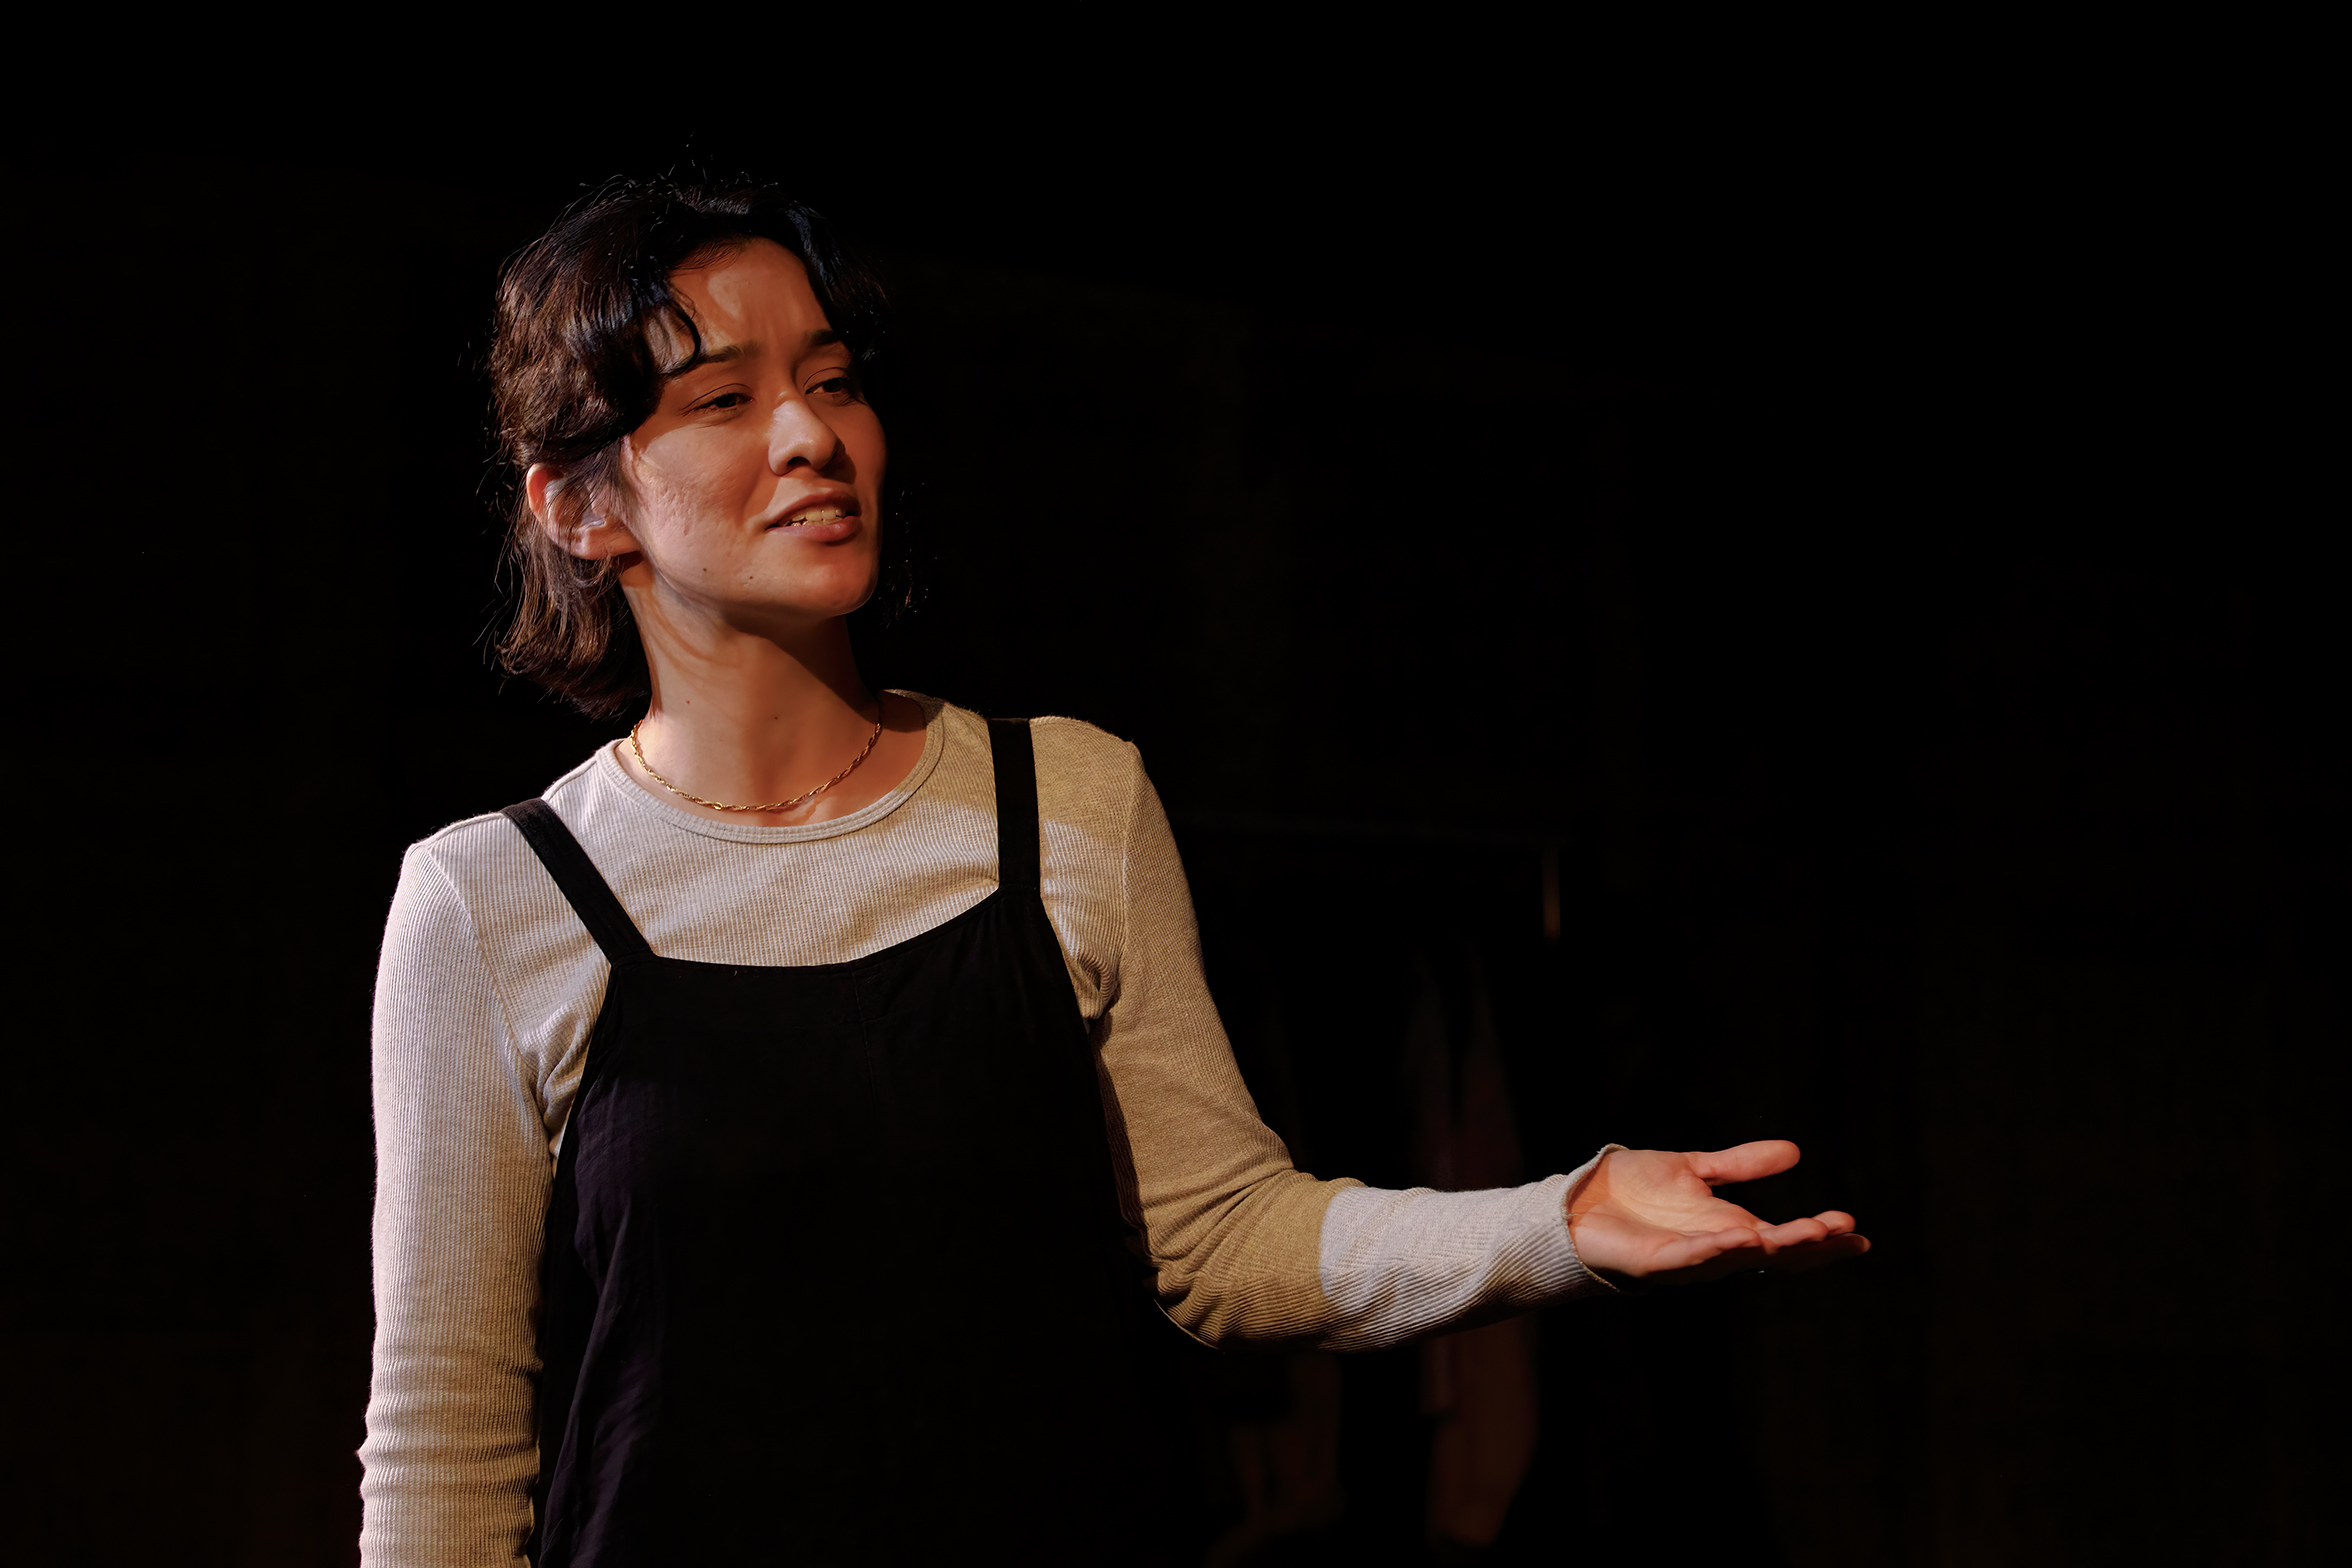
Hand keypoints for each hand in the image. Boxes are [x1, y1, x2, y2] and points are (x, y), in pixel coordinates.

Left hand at [1566, 1141, 1868, 1286]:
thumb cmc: (1633, 1192)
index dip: (1821, 1239)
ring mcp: (1687, 1259)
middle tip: (1843, 1232)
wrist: (1579, 1202)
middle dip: (1809, 1244)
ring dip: (1773, 1247)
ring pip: (1738, 1258)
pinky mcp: (1654, 1262)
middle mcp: (1714, 1249)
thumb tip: (1794, 1151)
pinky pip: (1690, 1258)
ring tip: (1807, 1234)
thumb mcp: (1696, 1170)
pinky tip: (1741, 1239)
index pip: (1785, 1239)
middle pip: (1773, 1254)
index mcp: (1729, 1229)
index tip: (1857, 1233)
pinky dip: (1716, 1251)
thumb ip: (1739, 1165)